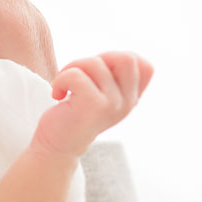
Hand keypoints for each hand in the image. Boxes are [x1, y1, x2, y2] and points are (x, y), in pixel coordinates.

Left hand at [31, 52, 153, 158]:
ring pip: (94, 63)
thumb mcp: (100, 94)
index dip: (116, 59)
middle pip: (126, 58)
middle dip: (97, 58)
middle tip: (80, 75)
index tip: (96, 76)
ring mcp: (113, 104)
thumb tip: (121, 55)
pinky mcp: (93, 106)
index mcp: (131, 98)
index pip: (144, 66)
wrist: (57, 146)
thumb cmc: (74, 113)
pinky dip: (60, 79)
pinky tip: (57, 95)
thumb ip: (113, 75)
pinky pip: (75, 74)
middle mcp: (127, 102)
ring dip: (71, 68)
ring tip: (64, 85)